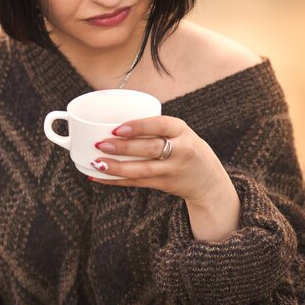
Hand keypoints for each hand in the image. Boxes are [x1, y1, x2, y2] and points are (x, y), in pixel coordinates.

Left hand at [91, 115, 240, 240]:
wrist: (208, 180)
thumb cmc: (186, 147)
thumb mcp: (179, 132)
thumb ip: (155, 126)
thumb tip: (113, 120)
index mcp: (182, 130)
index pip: (161, 125)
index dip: (138, 126)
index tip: (117, 128)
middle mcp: (180, 150)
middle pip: (149, 149)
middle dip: (123, 147)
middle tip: (100, 144)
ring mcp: (172, 170)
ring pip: (142, 170)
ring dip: (116, 167)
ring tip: (96, 162)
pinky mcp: (164, 184)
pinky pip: (137, 183)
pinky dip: (116, 180)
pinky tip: (99, 177)